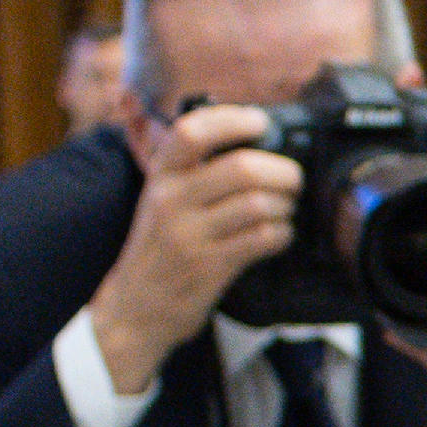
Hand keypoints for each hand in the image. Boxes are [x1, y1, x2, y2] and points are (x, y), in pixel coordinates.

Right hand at [84, 105, 301, 395]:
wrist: (134, 307)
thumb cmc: (159, 247)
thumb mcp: (162, 199)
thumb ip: (195, 170)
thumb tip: (254, 140)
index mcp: (160, 176)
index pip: (192, 131)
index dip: (233, 119)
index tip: (261, 122)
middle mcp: (171, 200)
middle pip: (243, 168)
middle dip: (283, 171)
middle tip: (292, 178)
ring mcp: (190, 234)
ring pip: (260, 204)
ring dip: (285, 205)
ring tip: (284, 209)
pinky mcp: (210, 266)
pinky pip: (263, 238)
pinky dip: (282, 233)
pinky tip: (278, 234)